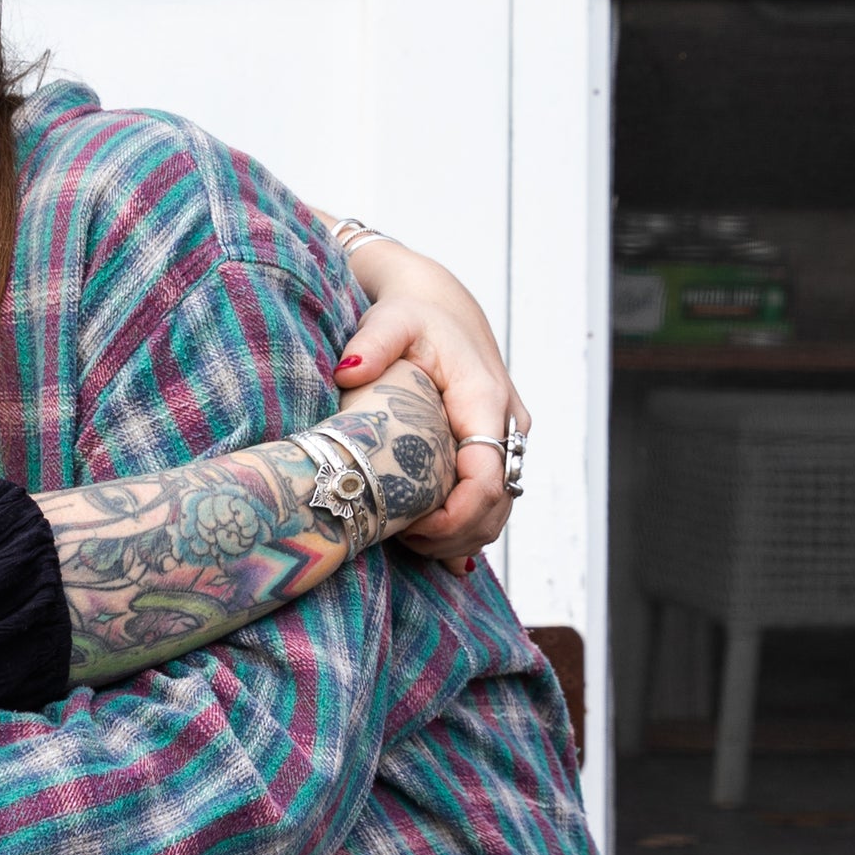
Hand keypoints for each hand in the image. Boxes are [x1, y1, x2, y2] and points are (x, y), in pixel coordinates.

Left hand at [333, 236, 525, 564]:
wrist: (441, 307)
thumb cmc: (412, 316)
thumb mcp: (389, 321)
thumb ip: (371, 344)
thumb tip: (347, 371)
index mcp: (484, 400)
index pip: (486, 479)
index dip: (454, 518)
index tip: (409, 527)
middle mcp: (506, 425)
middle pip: (497, 505)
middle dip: (452, 536)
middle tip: (398, 539)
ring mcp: (507, 440)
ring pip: (499, 511)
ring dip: (459, 538)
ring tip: (408, 539)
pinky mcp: (497, 450)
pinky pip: (492, 503)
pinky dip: (466, 529)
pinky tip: (433, 547)